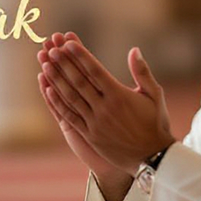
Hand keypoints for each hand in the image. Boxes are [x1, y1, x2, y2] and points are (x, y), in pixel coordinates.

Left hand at [43, 37, 175, 174]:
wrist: (153, 158)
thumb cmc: (155, 123)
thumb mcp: (154, 95)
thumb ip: (142, 72)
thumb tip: (134, 49)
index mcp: (119, 95)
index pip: (95, 70)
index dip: (80, 55)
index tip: (68, 42)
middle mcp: (104, 108)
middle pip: (79, 81)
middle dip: (64, 64)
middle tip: (51, 49)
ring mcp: (95, 122)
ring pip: (71, 97)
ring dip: (57, 80)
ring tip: (45, 64)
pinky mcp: (90, 135)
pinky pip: (71, 116)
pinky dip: (59, 103)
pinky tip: (49, 90)